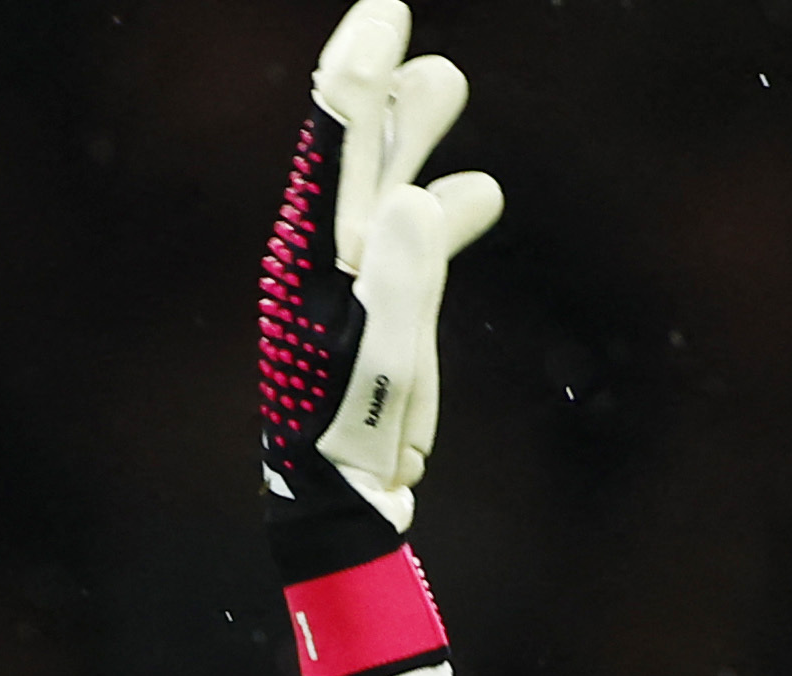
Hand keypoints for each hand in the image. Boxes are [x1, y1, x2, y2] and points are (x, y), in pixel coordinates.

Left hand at [256, 1, 503, 675]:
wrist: (335, 511)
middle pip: (358, 152)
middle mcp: (327, 258)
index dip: (357, 70)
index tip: (385, 12)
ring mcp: (352, 285)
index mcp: (316, 255)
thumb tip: (421, 197)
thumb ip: (401, 280)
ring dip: (415, 139)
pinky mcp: (378, 316)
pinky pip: (410, 247)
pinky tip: (475, 199)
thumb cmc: (344, 441)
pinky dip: (440, 214)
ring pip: (388, 189)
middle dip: (386, 90)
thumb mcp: (376, 363)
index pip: (334, 140)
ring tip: (445, 85)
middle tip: (401, 25)